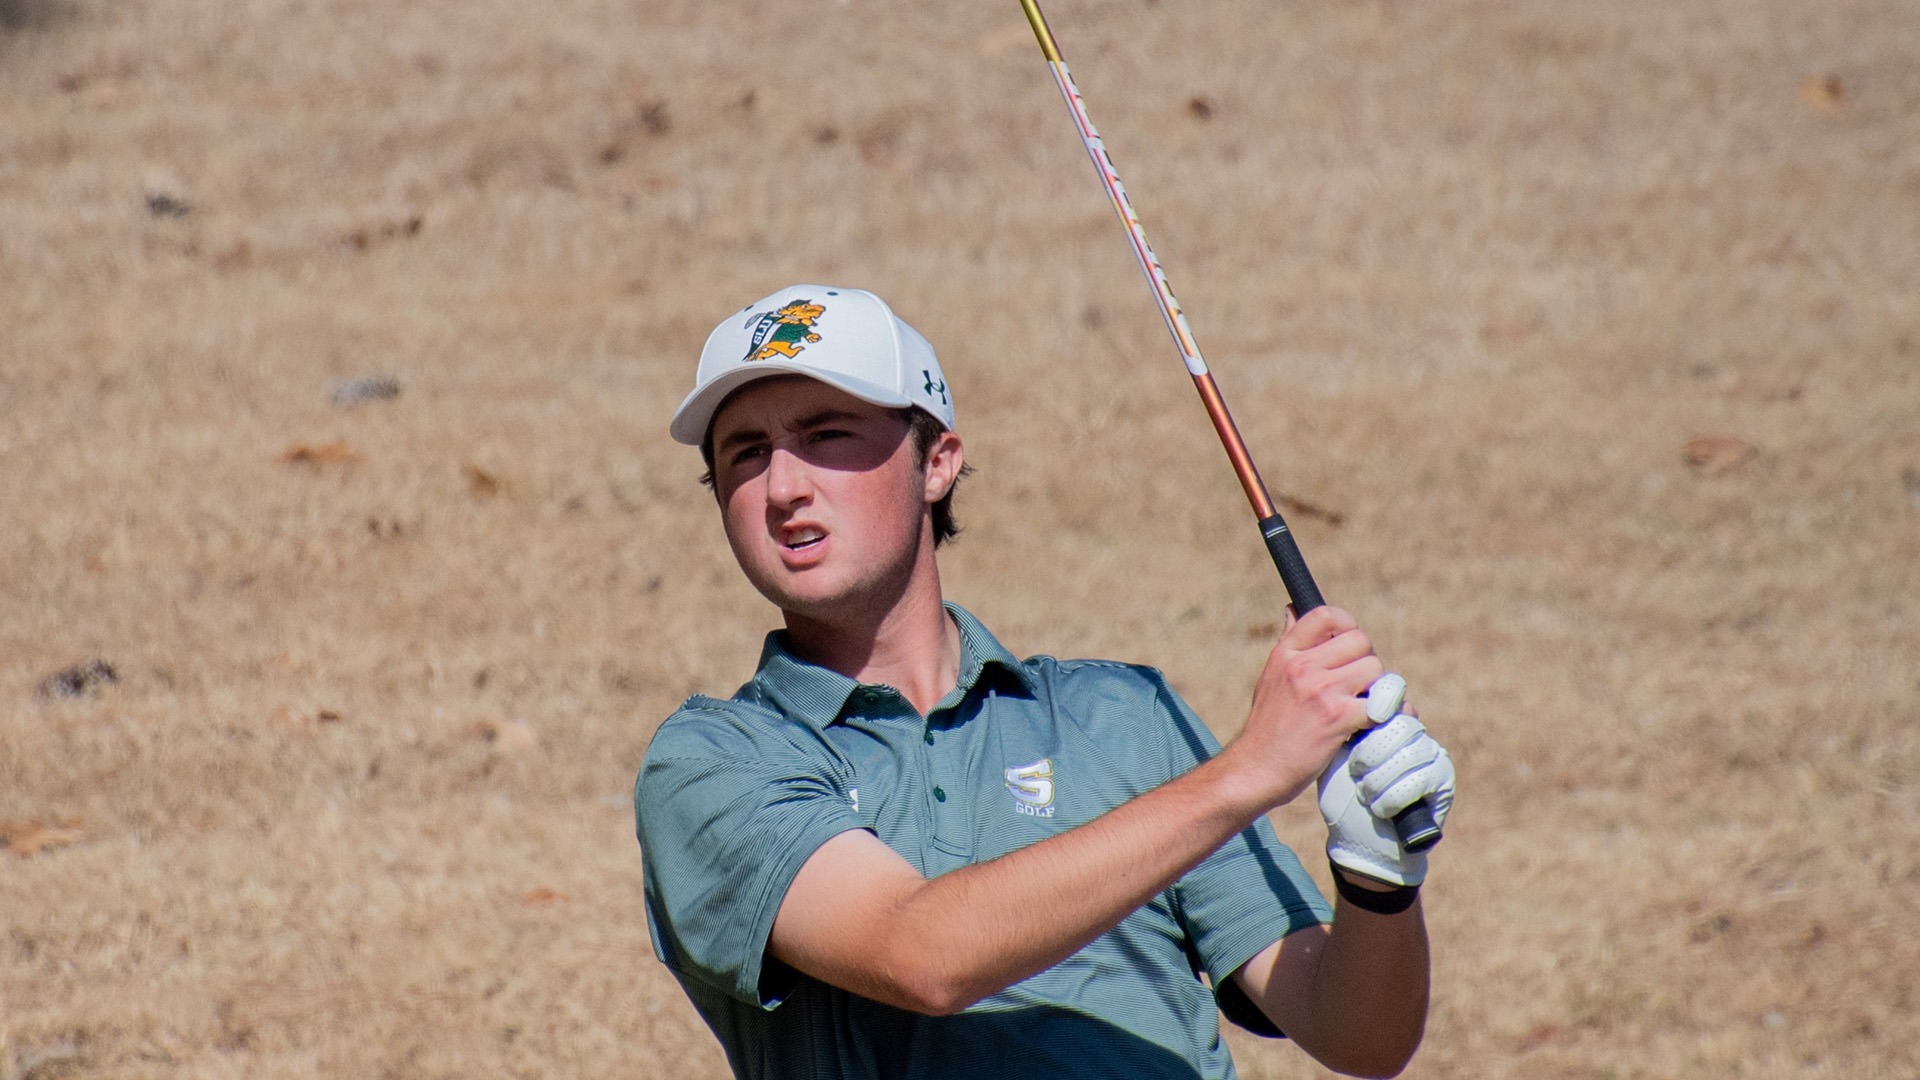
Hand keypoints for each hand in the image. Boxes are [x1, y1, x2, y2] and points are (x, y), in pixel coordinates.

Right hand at [1228, 606, 1385, 810]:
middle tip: (1357, 686)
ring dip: (1378, 689)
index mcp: (1286, 653)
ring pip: (1375, 670)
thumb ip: (1289, 643)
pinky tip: (1373, 726)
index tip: (1349, 648)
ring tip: (1363, 707)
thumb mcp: (1271, 676)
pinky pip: (1381, 704)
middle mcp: (1302, 667)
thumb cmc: (1267, 727)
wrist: (1257, 770)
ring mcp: (1320, 691)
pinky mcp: (1337, 718)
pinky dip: (1386, 715)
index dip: (1347, 626)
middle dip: (1366, 662)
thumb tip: (1292, 608)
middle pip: (1361, 641)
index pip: (1327, 615)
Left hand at [1318, 674, 1455, 887]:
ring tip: (1365, 793)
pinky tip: (1379, 807)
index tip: (1353, 731)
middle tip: (1356, 771)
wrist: (1358, 840)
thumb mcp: (1334, 753)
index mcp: (1384, 717)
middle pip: (1401, 721)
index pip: (1390, 691)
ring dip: (1380, 778)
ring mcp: (1431, 751)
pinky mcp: (1444, 778)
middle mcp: (1411, 729)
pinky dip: (1393, 796)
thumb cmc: (1342, 796)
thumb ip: (1343, 720)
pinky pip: (1422, 777)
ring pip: (1411, 750)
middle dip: (1372, 751)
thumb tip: (1346, 688)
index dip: (1374, 705)